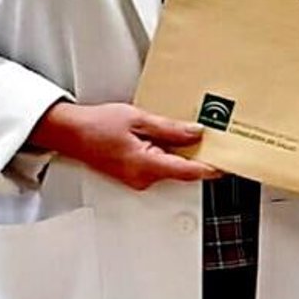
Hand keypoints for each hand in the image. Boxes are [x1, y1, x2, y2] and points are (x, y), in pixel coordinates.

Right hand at [27, 100, 221, 188]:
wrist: (69, 132)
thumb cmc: (96, 126)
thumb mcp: (139, 119)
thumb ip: (170, 129)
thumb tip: (195, 134)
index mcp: (146, 165)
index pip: (189, 172)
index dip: (211, 168)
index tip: (228, 162)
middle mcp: (143, 179)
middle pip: (182, 171)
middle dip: (198, 156)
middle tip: (214, 139)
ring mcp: (137, 180)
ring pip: (170, 168)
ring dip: (181, 153)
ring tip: (187, 132)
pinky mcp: (133, 175)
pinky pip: (159, 167)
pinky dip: (167, 155)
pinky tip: (167, 139)